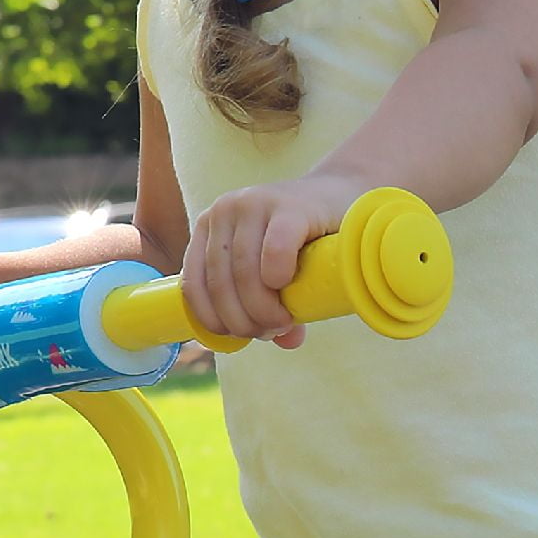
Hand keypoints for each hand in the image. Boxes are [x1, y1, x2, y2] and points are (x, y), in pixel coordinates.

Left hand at [177, 173, 361, 347]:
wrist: (344, 195)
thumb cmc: (307, 240)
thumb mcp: (279, 272)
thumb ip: (274, 305)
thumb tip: (284, 342)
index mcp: (209, 227)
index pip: (193, 283)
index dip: (212, 319)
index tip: (240, 336)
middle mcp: (225, 210)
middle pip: (220, 282)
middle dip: (243, 320)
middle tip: (270, 331)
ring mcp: (255, 203)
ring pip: (244, 272)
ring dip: (262, 309)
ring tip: (283, 321)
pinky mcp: (289, 206)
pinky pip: (274, 251)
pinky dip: (278, 276)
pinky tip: (289, 286)